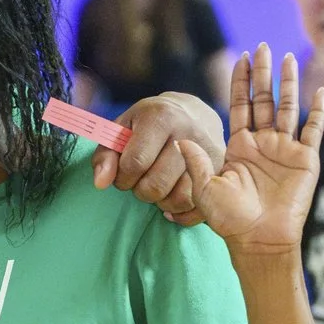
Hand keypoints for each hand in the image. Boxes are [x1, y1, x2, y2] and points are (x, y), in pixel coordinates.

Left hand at [93, 90, 226, 222]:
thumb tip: (101, 183)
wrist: (192, 114)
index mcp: (161, 118)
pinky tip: (172, 195)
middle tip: (140, 180)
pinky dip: (181, 209)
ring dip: (161, 201)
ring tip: (157, 185)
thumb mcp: (122, 130)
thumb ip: (106, 155)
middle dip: (140, 190)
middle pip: (155, 185)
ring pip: (178, 199)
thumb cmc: (149, 124)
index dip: (122, 177)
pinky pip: (198, 206)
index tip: (123, 174)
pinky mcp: (222, 171)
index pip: (135, 163)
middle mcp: (189, 134)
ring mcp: (210, 153)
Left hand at [183, 48, 323, 255]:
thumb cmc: (230, 219)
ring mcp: (285, 149)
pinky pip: (313, 130)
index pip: (240, 105)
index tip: (241, 57)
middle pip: (263, 99)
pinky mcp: (305, 159)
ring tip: (288, 58)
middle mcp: (263, 143)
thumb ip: (196, 162)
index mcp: (239, 146)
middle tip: (262, 46)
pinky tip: (320, 91)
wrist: (259, 239)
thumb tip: (181, 138)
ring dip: (289, 83)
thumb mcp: (205, 188)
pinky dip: (317, 111)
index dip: (240, 82)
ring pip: (288, 108)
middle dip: (263, 73)